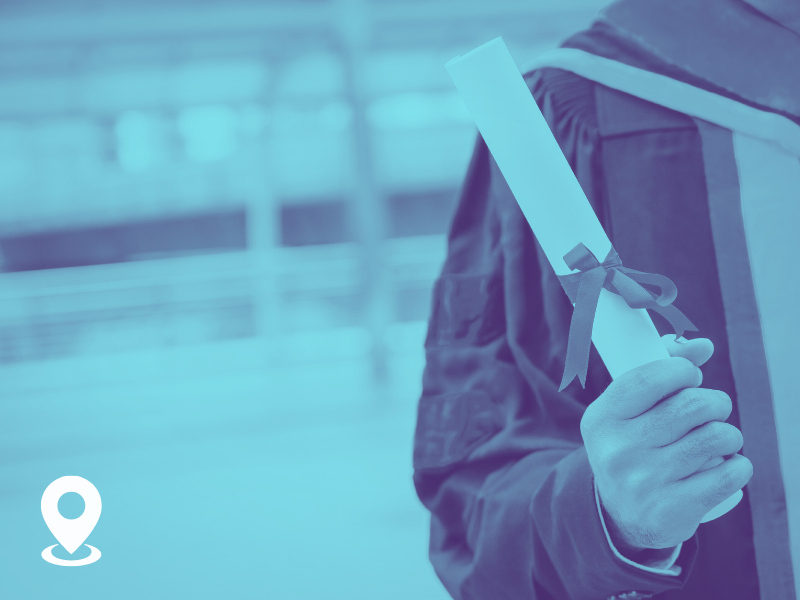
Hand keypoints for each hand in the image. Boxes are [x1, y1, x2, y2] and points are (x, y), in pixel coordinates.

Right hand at [580, 335, 752, 550]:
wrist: (622, 515)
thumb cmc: (633, 447)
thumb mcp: (630, 411)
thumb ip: (661, 372)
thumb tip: (703, 345)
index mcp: (601, 419)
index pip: (651, 378)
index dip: (683, 371)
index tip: (691, 378)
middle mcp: (618, 450)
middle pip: (691, 405)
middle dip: (715, 401)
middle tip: (712, 409)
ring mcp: (644, 482)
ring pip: (716, 437)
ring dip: (729, 434)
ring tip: (719, 438)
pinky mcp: (673, 510)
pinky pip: (729, 473)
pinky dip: (738, 465)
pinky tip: (726, 464)